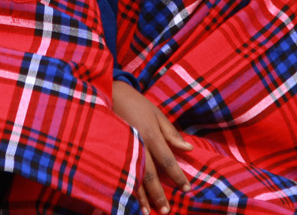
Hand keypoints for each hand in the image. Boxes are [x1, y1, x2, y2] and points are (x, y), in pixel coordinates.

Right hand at [112, 81, 192, 213]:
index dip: (177, 175)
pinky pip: (121, 173)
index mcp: (151, 134)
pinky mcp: (113, 151)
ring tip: (147, 212)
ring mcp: (123, 149)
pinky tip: (128, 199)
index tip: (186, 188)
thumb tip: (188, 148)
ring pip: (134, 178)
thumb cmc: (136, 103)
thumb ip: (171, 133)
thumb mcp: (156, 113)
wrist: (108, 94)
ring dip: (142, 197)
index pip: (167, 159)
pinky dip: (126, 188)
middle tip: (166, 210)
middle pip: (151, 174)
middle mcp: (138, 144)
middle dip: (159, 194)